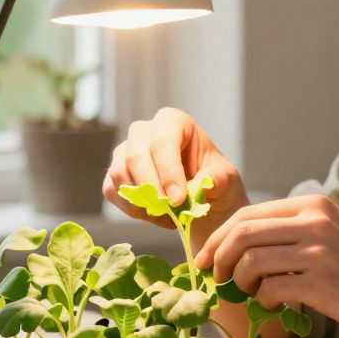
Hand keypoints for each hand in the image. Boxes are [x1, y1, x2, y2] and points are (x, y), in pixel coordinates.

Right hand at [103, 107, 249, 236]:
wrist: (203, 199)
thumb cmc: (214, 181)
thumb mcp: (226, 180)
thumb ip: (218, 179)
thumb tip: (201, 184)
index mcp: (173, 122)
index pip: (163, 141)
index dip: (168, 172)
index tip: (178, 200)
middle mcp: (144, 131)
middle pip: (135, 155)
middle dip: (151, 188)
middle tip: (169, 211)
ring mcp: (125, 151)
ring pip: (120, 173)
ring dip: (142, 200)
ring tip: (168, 215)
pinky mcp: (115, 174)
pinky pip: (112, 190)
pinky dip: (132, 209)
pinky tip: (156, 215)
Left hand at [192, 194, 338, 337]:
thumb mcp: (332, 233)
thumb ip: (293, 231)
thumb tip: (240, 245)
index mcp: (313, 205)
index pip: (248, 214)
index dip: (218, 238)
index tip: (205, 258)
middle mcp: (314, 222)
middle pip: (242, 233)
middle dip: (218, 258)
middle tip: (214, 278)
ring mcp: (318, 252)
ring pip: (250, 261)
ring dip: (239, 281)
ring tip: (248, 293)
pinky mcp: (321, 283)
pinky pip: (270, 289)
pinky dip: (262, 300)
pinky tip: (273, 304)